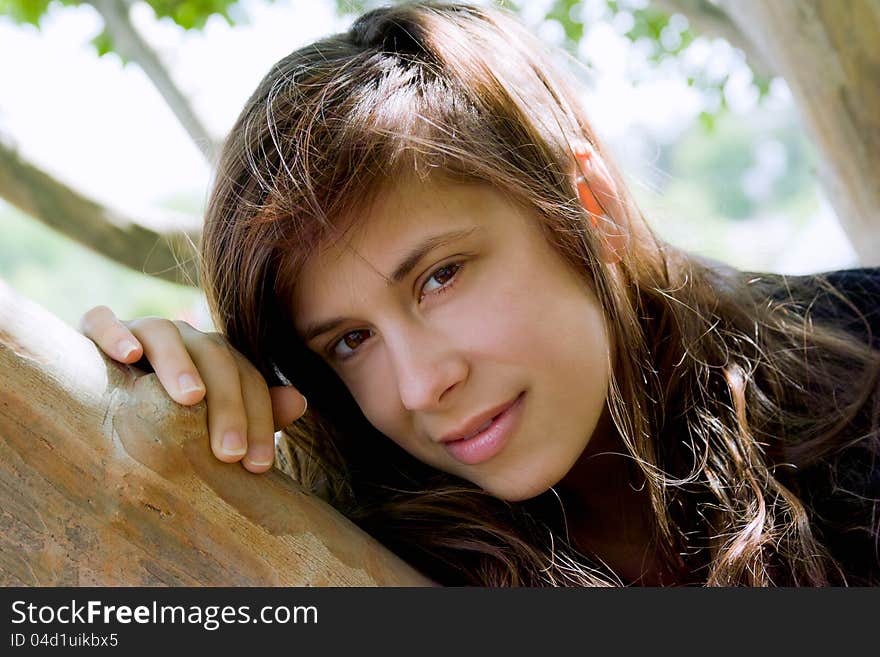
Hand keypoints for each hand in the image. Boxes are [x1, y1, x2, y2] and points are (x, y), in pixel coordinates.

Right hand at [79, 305, 307, 472]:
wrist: (100, 390)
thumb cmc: (164, 414)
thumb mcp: (208, 420)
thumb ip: (253, 411)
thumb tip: (300, 401)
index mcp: (216, 358)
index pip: (247, 379)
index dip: (259, 419)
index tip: (258, 466)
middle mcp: (185, 339)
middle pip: (215, 358)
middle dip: (227, 405)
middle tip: (229, 453)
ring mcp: (140, 330)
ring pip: (165, 334)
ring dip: (179, 364)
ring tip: (190, 399)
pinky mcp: (94, 330)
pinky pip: (102, 320)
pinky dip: (114, 332)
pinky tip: (126, 356)